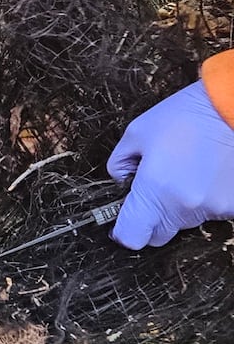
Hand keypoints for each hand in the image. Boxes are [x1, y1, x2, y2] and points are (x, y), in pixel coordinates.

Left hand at [109, 81, 233, 246]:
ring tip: (186, 171)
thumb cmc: (186, 116)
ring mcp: (214, 208)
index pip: (132, 236)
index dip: (123, 231)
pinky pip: (211, 211)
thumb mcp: (137, 133)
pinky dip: (205, 199)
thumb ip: (120, 163)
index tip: (122, 221)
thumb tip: (122, 181)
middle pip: (159, 234)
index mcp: (155, 190)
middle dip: (151, 217)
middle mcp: (185, 206)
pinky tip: (206, 173)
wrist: (233, 107)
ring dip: (180, 205)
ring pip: (186, 221)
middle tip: (153, 188)